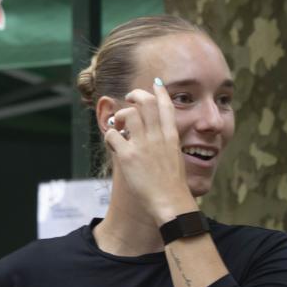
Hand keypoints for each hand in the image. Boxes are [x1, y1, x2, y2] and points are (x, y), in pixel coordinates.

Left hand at [102, 80, 197, 227]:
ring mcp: (143, 145)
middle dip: (136, 95)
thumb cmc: (174, 187)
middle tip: (129, 97)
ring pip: (128, 114)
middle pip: (146, 103)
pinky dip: (110, 136)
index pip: (166, 107)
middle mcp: (158, 137)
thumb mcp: (176, 159)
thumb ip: (166, 145)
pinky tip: (113, 144)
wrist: (171, 202)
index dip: (161, 92)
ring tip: (118, 125)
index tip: (156, 83)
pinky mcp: (128, 156)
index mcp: (171, 138)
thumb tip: (157, 138)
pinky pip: (112, 135)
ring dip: (120, 116)